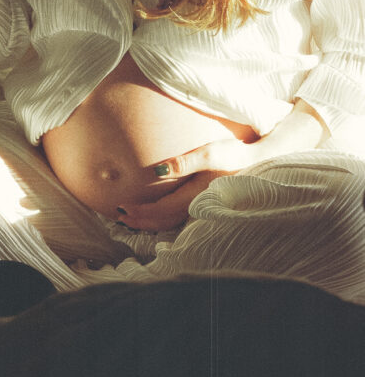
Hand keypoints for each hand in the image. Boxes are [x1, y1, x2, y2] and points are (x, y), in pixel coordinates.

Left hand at [120, 137, 260, 231]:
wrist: (257, 162)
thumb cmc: (233, 155)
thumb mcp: (208, 154)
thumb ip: (183, 163)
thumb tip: (158, 170)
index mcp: (194, 195)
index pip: (160, 210)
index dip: (140, 211)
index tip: (122, 207)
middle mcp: (196, 205)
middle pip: (162, 220)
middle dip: (140, 220)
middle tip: (119, 216)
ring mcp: (200, 206)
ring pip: (169, 221)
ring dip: (150, 222)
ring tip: (131, 219)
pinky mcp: (203, 202)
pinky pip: (177, 216)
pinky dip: (161, 218)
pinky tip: (155, 214)